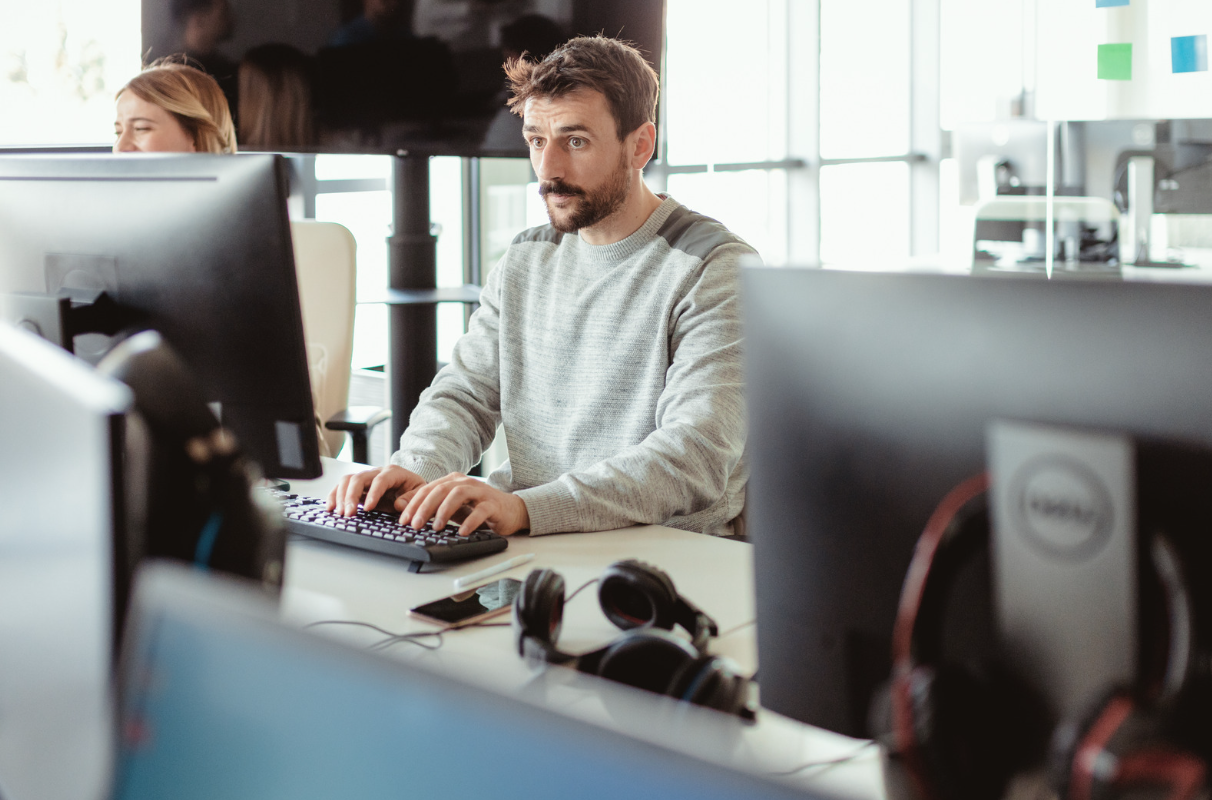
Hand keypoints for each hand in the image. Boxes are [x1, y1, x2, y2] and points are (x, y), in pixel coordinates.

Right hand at [326, 465, 426, 516]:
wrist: (410, 487)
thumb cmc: (414, 490)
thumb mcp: (420, 493)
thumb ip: (411, 498)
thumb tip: (399, 504)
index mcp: (393, 472)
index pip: (380, 480)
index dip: (373, 493)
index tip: (368, 508)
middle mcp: (376, 472)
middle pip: (359, 478)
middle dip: (351, 496)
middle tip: (349, 513)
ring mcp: (366, 479)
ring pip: (347, 481)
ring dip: (340, 497)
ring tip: (340, 513)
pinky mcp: (358, 487)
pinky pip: (342, 488)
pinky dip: (334, 496)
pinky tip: (331, 508)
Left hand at [399, 472, 529, 536]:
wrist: (510, 510)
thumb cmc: (478, 509)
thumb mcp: (452, 508)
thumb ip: (431, 507)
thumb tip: (404, 511)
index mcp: (452, 481)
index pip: (427, 489)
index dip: (413, 504)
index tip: (403, 520)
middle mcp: (465, 483)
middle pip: (440, 490)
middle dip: (425, 507)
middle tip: (415, 525)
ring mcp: (480, 492)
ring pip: (458, 495)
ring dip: (444, 511)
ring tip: (436, 528)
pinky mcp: (493, 504)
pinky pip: (481, 511)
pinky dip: (470, 521)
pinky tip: (462, 532)